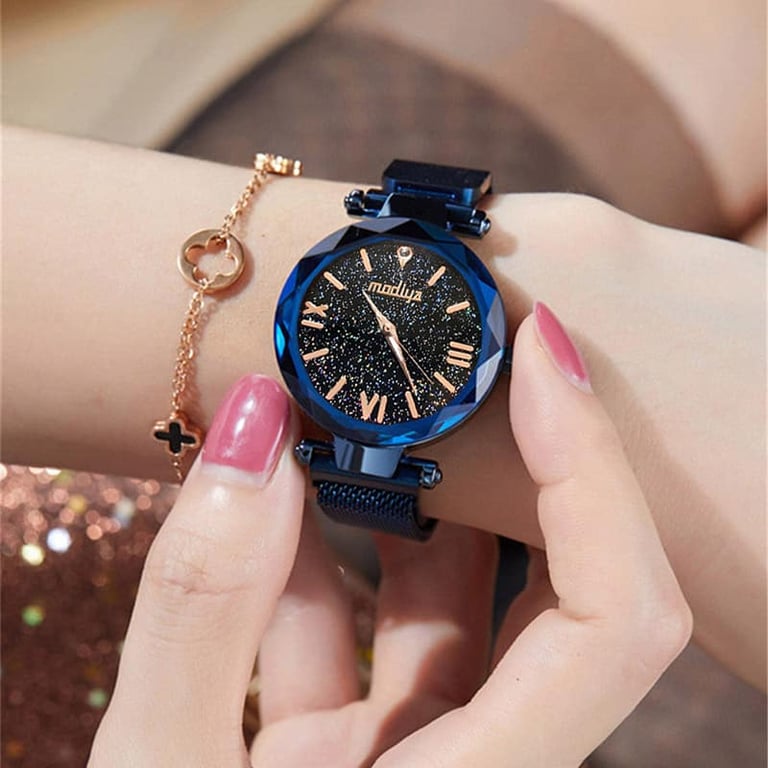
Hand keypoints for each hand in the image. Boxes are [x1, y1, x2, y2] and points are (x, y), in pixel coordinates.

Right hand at [88, 303, 690, 766]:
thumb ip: (203, 607)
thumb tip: (255, 429)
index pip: (616, 622)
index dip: (599, 475)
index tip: (544, 356)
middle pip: (556, 591)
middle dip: (511, 459)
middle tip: (462, 357)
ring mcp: (413, 759)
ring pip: (444, 598)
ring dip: (395, 496)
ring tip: (348, 406)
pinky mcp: (349, 748)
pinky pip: (356, 628)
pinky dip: (316, 555)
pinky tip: (272, 492)